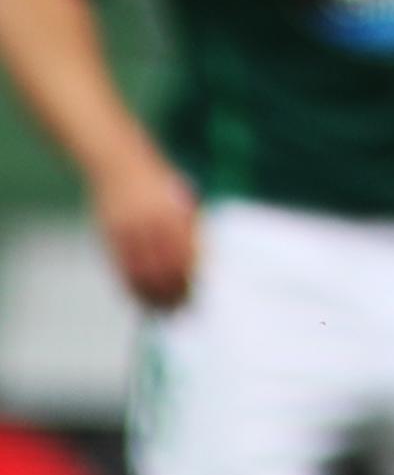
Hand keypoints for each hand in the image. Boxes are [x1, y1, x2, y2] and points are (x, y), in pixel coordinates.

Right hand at [90, 143, 198, 309]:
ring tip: (163, 311)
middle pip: (166, 267)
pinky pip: (123, 270)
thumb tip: (202, 255)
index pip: (187, 252)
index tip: (197, 292)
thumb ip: (189, 222)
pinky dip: (132, 288)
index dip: (191, 277)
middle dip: (175, 291)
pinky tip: (140, 299)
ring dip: (154, 296)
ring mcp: (130, 231)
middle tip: (182, 308)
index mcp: (174, 211)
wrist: (119, 163)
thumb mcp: (179, 194)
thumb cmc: (156, 180)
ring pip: (143, 273)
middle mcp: (152, 222)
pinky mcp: (112, 237)